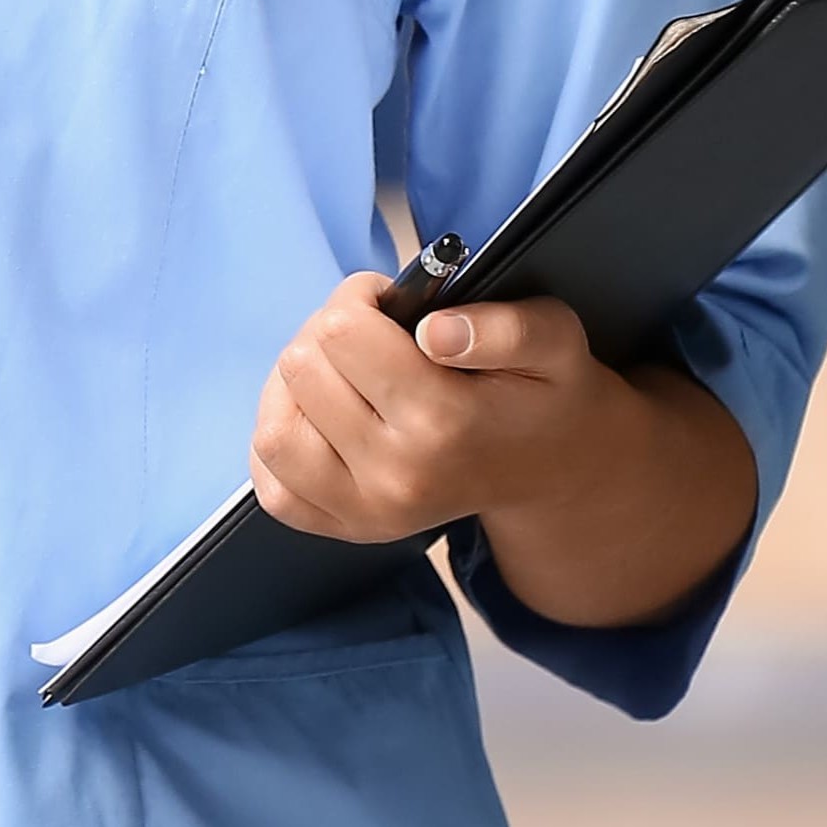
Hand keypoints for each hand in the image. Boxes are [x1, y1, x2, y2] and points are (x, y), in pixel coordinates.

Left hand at [250, 277, 648, 546]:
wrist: (554, 468)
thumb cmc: (545, 391)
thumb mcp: (554, 339)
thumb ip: (506, 328)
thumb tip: (435, 332)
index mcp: (444, 422)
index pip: (343, 331)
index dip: (361, 298)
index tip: (391, 303)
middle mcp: (397, 476)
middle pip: (303, 369)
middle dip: (330, 334)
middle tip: (371, 336)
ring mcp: (366, 511)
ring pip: (275, 428)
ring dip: (297, 386)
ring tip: (340, 372)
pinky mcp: (346, 528)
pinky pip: (272, 485)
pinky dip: (285, 441)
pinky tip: (321, 417)